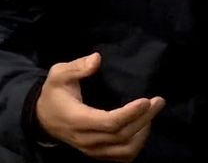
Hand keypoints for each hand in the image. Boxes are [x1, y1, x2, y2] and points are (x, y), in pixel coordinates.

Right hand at [35, 53, 165, 161]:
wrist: (43, 119)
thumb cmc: (55, 94)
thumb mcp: (58, 75)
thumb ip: (76, 67)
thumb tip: (96, 59)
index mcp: (77, 120)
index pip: (109, 123)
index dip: (130, 113)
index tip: (146, 100)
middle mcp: (86, 139)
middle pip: (122, 135)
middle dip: (144, 118)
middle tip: (159, 101)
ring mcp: (92, 150)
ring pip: (125, 149)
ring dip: (143, 132)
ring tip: (152, 113)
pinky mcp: (99, 154)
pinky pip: (123, 156)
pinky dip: (138, 144)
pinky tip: (143, 126)